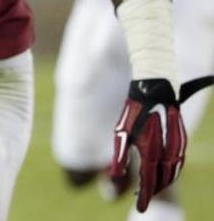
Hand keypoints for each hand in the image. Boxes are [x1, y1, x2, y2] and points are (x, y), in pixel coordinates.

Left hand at [110, 76, 213, 210]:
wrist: (155, 89)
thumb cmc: (134, 111)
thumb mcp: (121, 132)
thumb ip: (120, 156)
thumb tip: (115, 176)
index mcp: (151, 149)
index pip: (149, 181)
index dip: (145, 196)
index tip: (141, 208)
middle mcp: (167, 150)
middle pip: (163, 179)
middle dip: (154, 191)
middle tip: (143, 199)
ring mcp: (177, 145)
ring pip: (173, 172)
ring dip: (163, 183)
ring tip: (151, 189)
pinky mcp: (182, 140)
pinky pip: (179, 162)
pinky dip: (171, 172)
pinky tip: (162, 173)